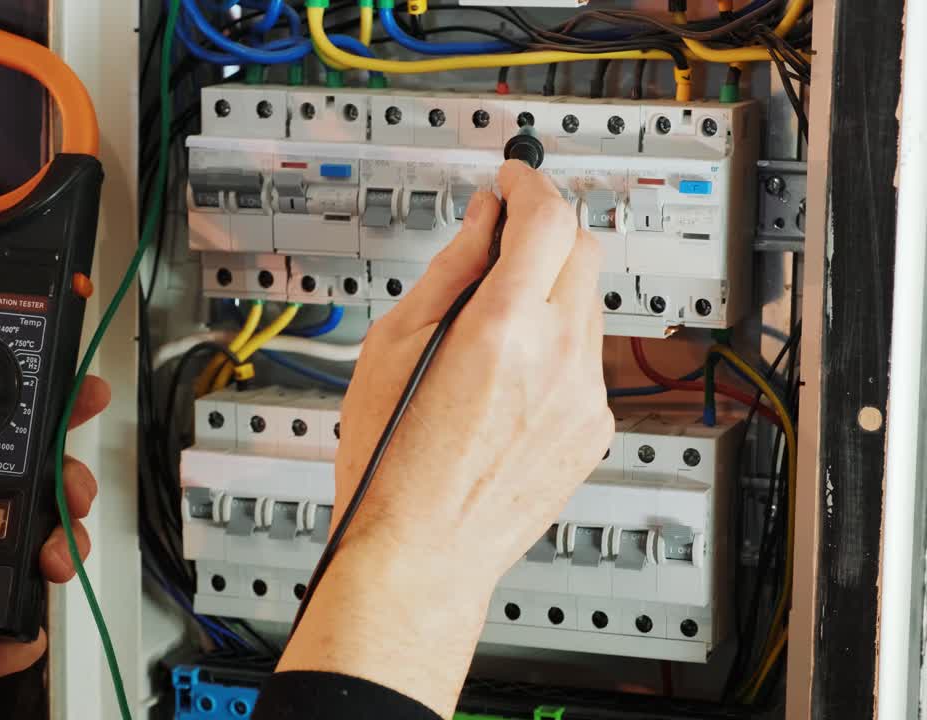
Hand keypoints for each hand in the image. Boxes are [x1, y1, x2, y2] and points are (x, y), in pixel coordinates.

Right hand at [279, 161, 611, 717]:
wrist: (421, 553)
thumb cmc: (391, 464)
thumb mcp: (392, 345)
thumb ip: (450, 268)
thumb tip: (484, 219)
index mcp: (501, 330)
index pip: (546, 219)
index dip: (530, 183)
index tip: (514, 178)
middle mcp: (558, 359)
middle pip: (583, 250)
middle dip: (546, 231)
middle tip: (504, 238)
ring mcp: (585, 399)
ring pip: (591, 304)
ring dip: (552, 289)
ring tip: (495, 323)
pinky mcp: (594, 429)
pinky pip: (589, 359)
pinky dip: (559, 344)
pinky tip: (511, 376)